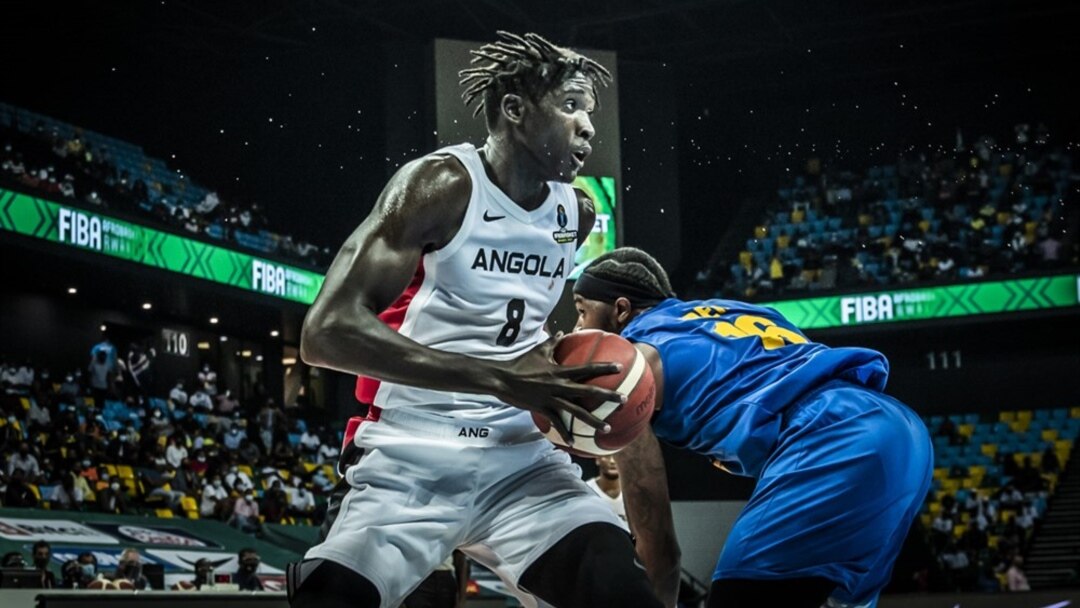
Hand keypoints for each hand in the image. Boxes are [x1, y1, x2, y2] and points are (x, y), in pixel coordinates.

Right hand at [492, 334, 624, 444]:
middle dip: (608, 396)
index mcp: (560, 371)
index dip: (604, 367)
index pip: (587, 368)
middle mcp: (559, 385)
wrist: (502, 379)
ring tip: (608, 427)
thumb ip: (553, 342)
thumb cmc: (521, 363)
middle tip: (624, 399)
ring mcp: (551, 399)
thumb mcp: (538, 350)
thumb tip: (563, 332)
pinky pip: (556, 423)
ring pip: (576, 412)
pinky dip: (565, 433)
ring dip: (593, 421)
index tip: (620, 368)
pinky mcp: (542, 409)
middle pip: (588, 392)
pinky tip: (573, 442)